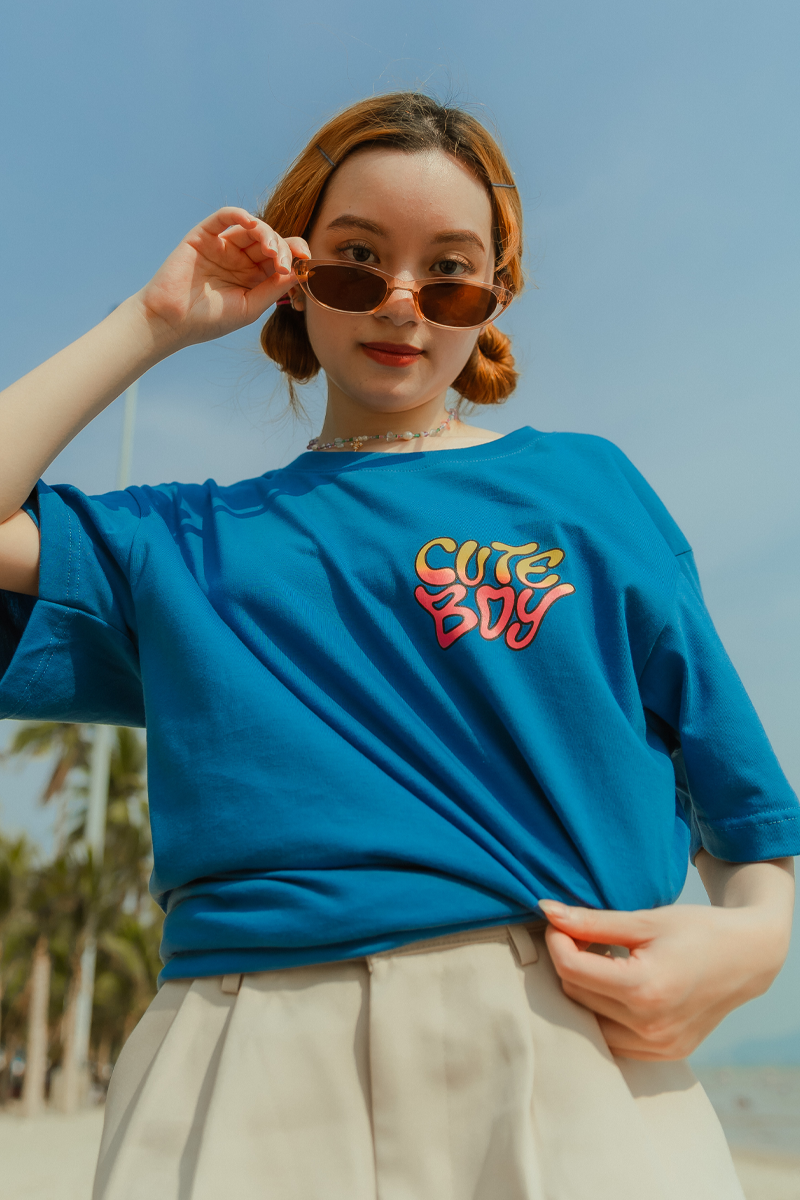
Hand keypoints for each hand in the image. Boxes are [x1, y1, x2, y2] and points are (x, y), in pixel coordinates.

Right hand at [136, 207, 309, 346]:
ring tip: (271, 251)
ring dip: (267, 234)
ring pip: (252, 228)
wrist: (172, 321)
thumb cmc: (210, 320)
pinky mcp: (204, 235)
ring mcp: (222, 245)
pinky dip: (239, 215)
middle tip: (283, 263)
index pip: (280, 258)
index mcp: (253, 277)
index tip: (306, 260)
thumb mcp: (250, 306)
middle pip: (270, 241)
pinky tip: (252, 224)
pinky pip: (224, 216)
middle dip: (283, 247)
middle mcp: (240, 258)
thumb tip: (300, 269)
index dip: (295, 254)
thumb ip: (274, 287)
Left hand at [540, 865, 792, 1060]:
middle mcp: (650, 1026)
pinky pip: (610, 1038)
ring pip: (587, 1019)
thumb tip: (546, 910)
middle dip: (569, 961)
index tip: (561, 922)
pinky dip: (603, 1012)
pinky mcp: (663, 1054)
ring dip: (584, 989)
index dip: (556, 940)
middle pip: (575, 992)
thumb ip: (592, 921)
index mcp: (645, 988)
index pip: (571, 969)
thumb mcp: (645, 920)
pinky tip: (619, 985)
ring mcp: (657, 1046)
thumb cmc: (696, 930)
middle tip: (584, 936)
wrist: (746, 959)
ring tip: (605, 960)